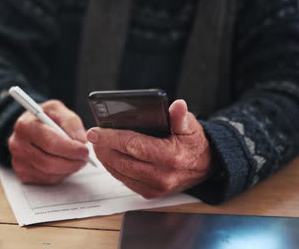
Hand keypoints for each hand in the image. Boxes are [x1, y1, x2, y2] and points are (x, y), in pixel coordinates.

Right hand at [8, 100, 88, 184]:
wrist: (31, 126)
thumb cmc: (46, 117)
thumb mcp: (58, 109)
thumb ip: (71, 122)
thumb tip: (81, 140)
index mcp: (25, 126)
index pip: (49, 142)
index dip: (69, 148)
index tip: (84, 150)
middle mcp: (18, 145)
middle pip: (48, 162)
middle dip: (71, 162)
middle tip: (85, 158)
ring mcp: (19, 162)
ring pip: (49, 173)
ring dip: (68, 168)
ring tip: (77, 159)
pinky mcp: (23, 174)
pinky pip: (47, 180)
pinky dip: (61, 174)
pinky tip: (65, 163)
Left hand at [87, 99, 212, 198]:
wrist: (204, 167)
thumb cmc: (194, 143)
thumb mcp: (191, 126)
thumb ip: (181, 116)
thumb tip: (177, 105)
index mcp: (171, 157)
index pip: (133, 146)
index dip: (111, 138)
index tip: (95, 132)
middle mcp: (162, 175)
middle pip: (122, 161)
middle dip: (104, 148)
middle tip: (93, 137)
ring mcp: (155, 187)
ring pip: (121, 173)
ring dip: (106, 159)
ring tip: (98, 145)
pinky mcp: (150, 193)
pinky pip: (126, 181)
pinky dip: (115, 169)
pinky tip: (109, 157)